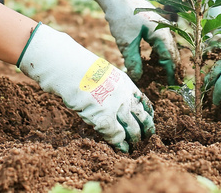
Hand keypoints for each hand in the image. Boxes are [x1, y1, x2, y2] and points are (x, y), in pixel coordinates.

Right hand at [18, 23, 154, 152]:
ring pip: (132, 129)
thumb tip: (112, 99)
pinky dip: (120, 145)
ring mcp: (117, 108)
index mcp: (126, 84)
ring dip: (135, 139)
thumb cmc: (81, 71)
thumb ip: (112, 87)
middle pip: (142, 117)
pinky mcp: (104, 119)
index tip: (149, 119)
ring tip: (136, 146)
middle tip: (147, 137)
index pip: (143, 101)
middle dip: (146, 129)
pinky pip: (116, 136)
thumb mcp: (104, 74)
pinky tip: (123, 150)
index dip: (148, 113)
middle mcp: (125, 96)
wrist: (71, 70)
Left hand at [90, 0, 179, 84]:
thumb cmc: (121, 15)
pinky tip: (152, 59)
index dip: (169, 74)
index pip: (169, 59)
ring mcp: (161, 24)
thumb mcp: (125, 42)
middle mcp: (165, 28)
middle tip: (165, 83)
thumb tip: (139, 78)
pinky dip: (159, 51)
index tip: (168, 87)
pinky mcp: (154, 22)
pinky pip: (162, 40)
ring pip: (167, 46)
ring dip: (164, 60)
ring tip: (159, 74)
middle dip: (168, 69)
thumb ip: (133, 62)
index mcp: (161, 33)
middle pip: (172, 53)